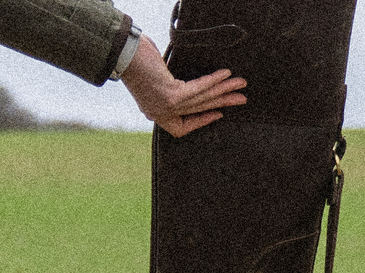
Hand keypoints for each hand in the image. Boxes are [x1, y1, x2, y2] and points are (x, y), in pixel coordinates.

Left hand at [120, 35, 246, 136]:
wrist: (123, 53)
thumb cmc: (137, 61)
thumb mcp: (155, 78)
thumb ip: (170, 86)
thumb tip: (188, 85)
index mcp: (156, 112)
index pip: (182, 127)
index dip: (202, 121)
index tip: (217, 113)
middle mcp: (160, 113)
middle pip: (198, 109)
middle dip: (223, 102)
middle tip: (241, 99)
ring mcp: (166, 106)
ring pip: (201, 99)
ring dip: (224, 90)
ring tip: (240, 84)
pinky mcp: (171, 96)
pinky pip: (198, 90)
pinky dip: (212, 81)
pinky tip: (225, 75)